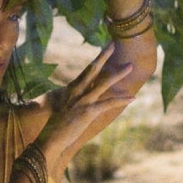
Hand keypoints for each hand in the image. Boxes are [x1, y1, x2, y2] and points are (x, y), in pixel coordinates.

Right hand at [41, 48, 133, 166]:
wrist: (49, 139)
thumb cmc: (53, 126)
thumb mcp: (60, 108)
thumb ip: (68, 99)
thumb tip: (71, 96)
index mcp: (71, 89)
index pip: (87, 70)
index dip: (98, 59)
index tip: (106, 48)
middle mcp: (77, 91)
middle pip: (92, 69)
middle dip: (104, 55)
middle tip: (113, 43)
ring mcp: (83, 101)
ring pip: (103, 84)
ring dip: (118, 74)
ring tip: (130, 66)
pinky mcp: (88, 112)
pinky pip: (108, 104)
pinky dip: (121, 100)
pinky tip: (133, 98)